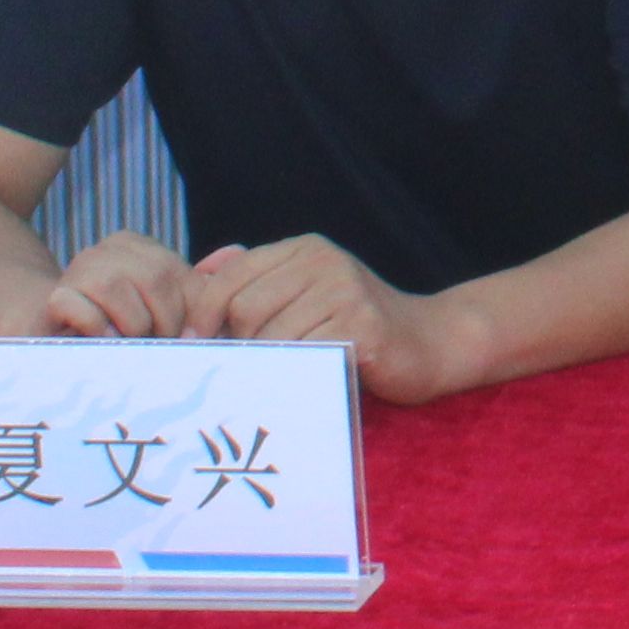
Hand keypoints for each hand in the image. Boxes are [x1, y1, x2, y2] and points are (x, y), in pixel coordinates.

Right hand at [40, 233, 197, 339]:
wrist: (53, 338)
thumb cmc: (119, 330)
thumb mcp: (166, 308)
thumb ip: (201, 288)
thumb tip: (239, 251)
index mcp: (141, 247)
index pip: (187, 277)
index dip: (189, 315)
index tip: (181, 338)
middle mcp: (110, 249)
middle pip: (157, 278)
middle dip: (163, 322)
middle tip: (151, 342)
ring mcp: (79, 269)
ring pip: (118, 289)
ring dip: (130, 327)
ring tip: (124, 340)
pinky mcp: (55, 297)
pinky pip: (86, 311)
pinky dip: (98, 331)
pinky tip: (97, 339)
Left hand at [189, 234, 461, 402]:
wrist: (433, 342)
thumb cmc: (360, 325)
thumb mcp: (307, 290)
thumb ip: (258, 277)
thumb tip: (201, 269)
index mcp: (303, 249)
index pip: (229, 276)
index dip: (204, 314)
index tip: (196, 345)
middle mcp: (323, 260)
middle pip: (243, 307)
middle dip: (238, 344)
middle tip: (249, 368)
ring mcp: (344, 289)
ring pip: (271, 335)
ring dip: (269, 365)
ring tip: (282, 376)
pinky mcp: (362, 324)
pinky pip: (304, 353)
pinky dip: (297, 373)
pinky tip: (307, 380)